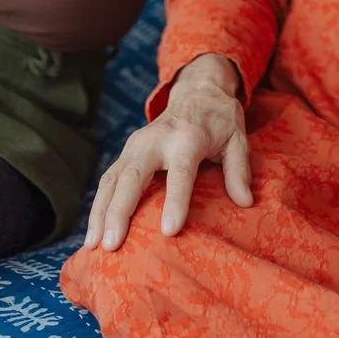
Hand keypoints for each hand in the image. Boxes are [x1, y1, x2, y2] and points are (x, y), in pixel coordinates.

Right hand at [83, 53, 251, 252]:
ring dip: (100, 212)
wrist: (198, 91)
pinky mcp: (126, 152)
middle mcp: (156, 140)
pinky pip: (107, 180)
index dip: (176, 201)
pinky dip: (98, 207)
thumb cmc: (219, 120)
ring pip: (112, 179)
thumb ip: (239, 169)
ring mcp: (136, 145)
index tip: (168, 231)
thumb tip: (246, 202)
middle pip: (133, 175)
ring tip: (93, 246)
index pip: (180, 172)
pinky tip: (92, 233)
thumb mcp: (237, 138)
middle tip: (112, 244)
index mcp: (188, 137)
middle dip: (120, 210)